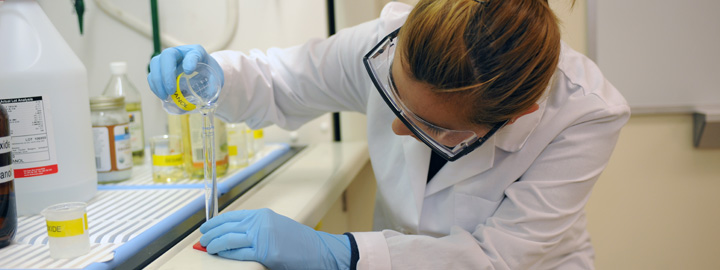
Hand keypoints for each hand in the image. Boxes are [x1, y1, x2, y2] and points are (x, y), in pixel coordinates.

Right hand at [147, 44, 223, 99]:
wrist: (203, 72)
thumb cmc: (209, 74)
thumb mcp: (215, 78)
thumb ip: (212, 88)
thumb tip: (205, 103)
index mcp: (196, 52)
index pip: (193, 53)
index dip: (189, 61)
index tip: (189, 71)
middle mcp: (180, 52)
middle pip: (167, 55)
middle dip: (167, 73)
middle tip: (171, 91)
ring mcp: (168, 60)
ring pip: (156, 64)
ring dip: (158, 81)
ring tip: (165, 96)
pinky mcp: (160, 69)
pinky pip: (152, 75)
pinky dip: (155, 86)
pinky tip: (161, 96)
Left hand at [199, 208, 350, 269]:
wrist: (318, 250)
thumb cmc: (299, 242)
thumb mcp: (276, 227)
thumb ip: (257, 228)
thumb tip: (234, 234)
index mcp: (262, 215)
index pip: (231, 216)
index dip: (215, 223)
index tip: (206, 228)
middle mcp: (260, 223)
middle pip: (226, 226)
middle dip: (210, 233)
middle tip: (202, 240)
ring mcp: (262, 237)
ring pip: (228, 239)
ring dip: (214, 244)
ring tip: (207, 248)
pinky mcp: (265, 252)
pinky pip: (238, 253)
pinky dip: (226, 254)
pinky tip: (220, 254)